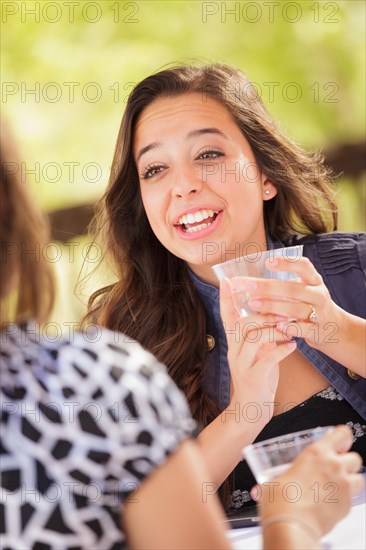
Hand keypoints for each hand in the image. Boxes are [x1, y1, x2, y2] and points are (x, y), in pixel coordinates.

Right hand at [220, 278, 296, 421]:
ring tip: (288, 330)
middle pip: (242, 324)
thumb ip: (260, 335)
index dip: (226, 299)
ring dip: (273, 331)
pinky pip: (267, 359)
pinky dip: (281, 350)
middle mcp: (234, 352)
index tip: (227, 281)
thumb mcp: (256, 353)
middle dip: (262, 315)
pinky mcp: (254, 378)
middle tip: (281, 313)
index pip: (226, 317)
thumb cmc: (257, 378)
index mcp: (234, 344)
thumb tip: (272, 315)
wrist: (250, 410)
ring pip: (254, 339)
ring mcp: (242, 365)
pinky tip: (292, 346)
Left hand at [240, 256, 344, 349]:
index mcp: (314, 280)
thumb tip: (249, 280)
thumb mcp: (304, 290)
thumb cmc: (310, 304)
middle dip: (268, 287)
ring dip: (273, 306)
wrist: (334, 328)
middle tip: (247, 286)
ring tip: (253, 304)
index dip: (287, 263)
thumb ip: (284, 285)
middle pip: (293, 289)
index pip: (304, 266)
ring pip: (296, 308)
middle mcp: (318, 295)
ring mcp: (319, 313)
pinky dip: (289, 328)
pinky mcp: (316, 331)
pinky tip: (275, 326)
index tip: (268, 262)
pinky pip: (301, 329)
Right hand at [255, 425, 363, 537]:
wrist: (291, 525)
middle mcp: (334, 466)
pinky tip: (328, 504)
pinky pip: (352, 499)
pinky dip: (343, 500)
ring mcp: (343, 486)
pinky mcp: (347, 506)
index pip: (342, 434)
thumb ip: (279, 478)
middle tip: (334, 468)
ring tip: (335, 487)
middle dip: (347, 462)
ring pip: (358, 478)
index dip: (343, 438)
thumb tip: (265, 487)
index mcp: (317, 452)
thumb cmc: (281, 500)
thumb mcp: (276, 478)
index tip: (338, 443)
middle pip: (355, 457)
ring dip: (349, 480)